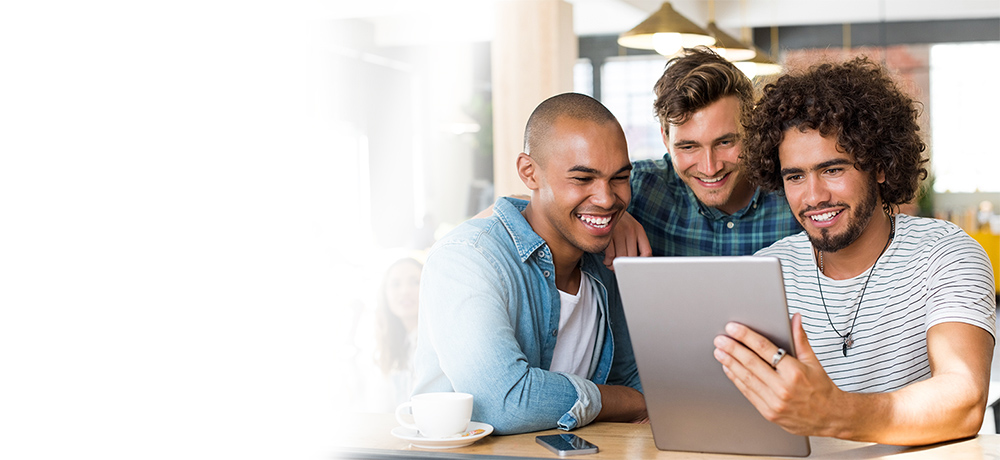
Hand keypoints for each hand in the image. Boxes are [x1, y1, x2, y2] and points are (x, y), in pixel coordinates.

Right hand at [603, 211, 651, 269]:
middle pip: (632, 258)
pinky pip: (610, 255)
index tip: (636, 268)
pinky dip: (608, 261)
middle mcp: (631, 230)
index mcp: (639, 229)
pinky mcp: (607, 235)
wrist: (603, 207)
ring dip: (615, 266)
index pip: (647, 252)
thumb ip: (636, 241)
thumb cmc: (618, 221)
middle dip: (625, 267)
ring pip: (621, 258)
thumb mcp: (630, 227)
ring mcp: (619, 232)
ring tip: (611, 265)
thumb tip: (637, 263)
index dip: (642, 264)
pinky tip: (606, 260)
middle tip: (619, 269)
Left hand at [712, 313, 848, 437]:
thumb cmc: (822, 389)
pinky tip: (729, 369)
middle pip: (751, 363)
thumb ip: (800, 339)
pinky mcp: (768, 412)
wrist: (831, 418)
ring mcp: (774, 402)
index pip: (764, 349)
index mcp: (795, 372)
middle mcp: (783, 387)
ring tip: (720, 352)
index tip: (733, 328)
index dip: (746, 336)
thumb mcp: (813, 362)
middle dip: (732, 349)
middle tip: (720, 339)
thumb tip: (795, 319)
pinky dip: (736, 379)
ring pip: (746, 378)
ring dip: (730, 363)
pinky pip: (748, 393)